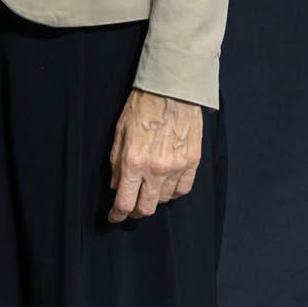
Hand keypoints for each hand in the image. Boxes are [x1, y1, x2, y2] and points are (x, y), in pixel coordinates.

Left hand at [107, 88, 201, 221]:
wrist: (172, 89)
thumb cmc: (143, 106)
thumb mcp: (120, 132)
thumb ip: (117, 163)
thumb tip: (116, 186)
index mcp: (134, 162)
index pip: (125, 202)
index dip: (117, 215)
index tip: (114, 217)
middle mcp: (156, 169)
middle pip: (146, 208)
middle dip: (134, 212)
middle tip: (130, 208)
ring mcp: (177, 167)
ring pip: (164, 200)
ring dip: (153, 199)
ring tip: (148, 190)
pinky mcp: (192, 162)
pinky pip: (183, 189)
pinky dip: (173, 192)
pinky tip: (166, 185)